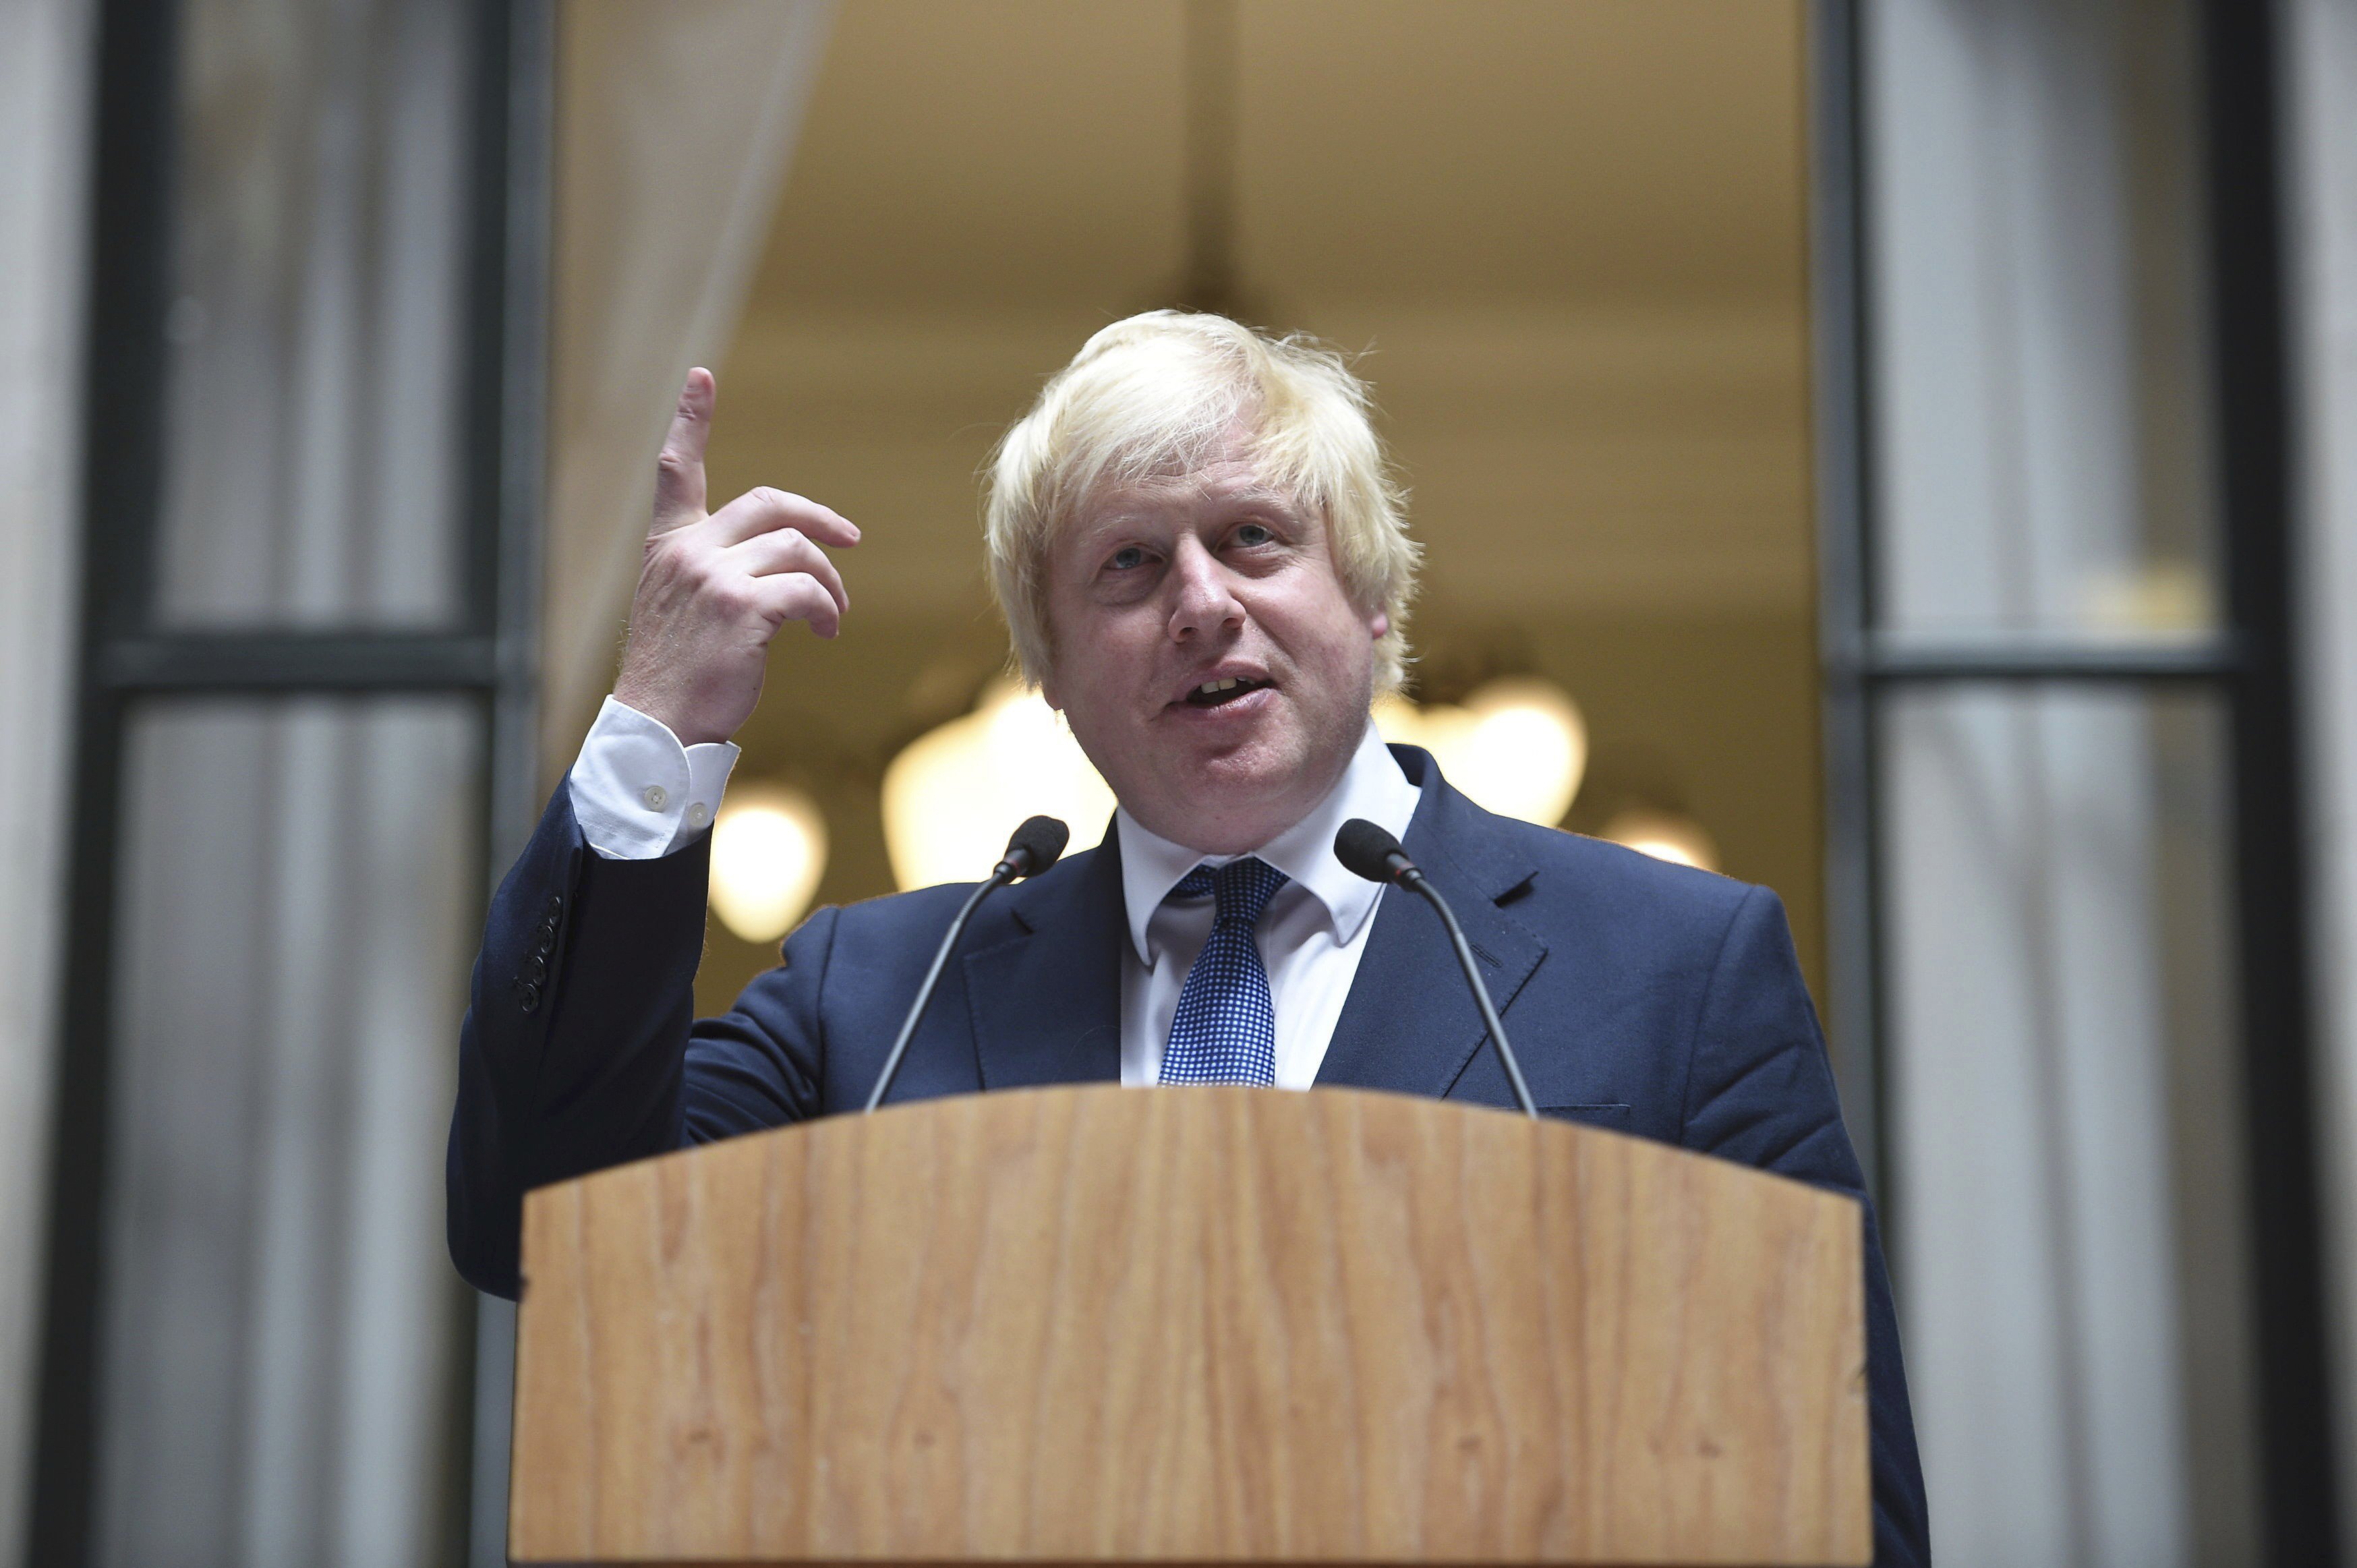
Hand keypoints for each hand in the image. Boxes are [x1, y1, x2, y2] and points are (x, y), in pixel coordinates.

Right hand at [611, 368, 858, 744]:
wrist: (658, 727)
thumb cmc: (678, 676)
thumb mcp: (682, 610)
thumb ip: (717, 573)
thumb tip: (785, 568)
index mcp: (668, 546)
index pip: (675, 471)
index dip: (689, 420)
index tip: (702, 375)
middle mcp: (688, 552)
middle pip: (769, 504)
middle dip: (819, 518)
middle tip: (850, 541)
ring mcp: (713, 577)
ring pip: (797, 550)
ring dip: (829, 582)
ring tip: (833, 615)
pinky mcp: (741, 608)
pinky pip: (807, 590)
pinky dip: (828, 609)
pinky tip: (828, 631)